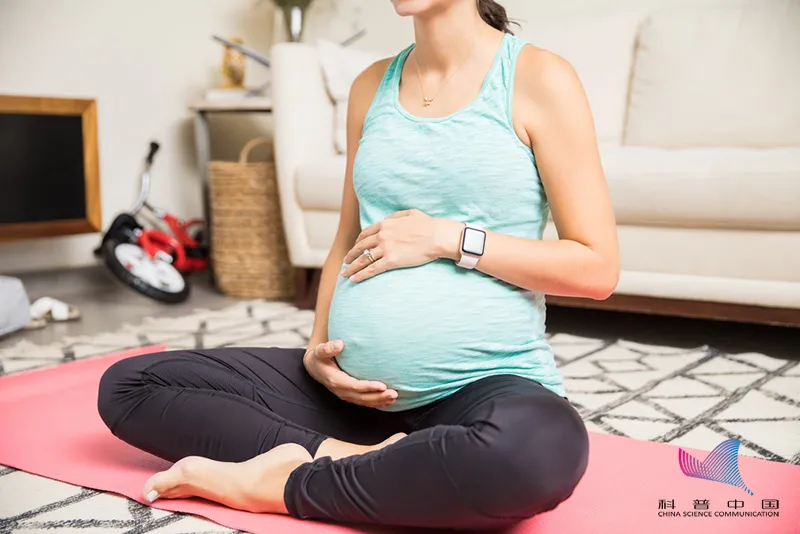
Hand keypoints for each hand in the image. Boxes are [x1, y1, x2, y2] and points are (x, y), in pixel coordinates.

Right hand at [303, 340, 398, 407]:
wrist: (315, 367)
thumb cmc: (320, 357)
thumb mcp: (320, 351)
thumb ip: (328, 348)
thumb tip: (339, 344)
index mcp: (335, 380)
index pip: (355, 386)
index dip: (368, 387)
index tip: (382, 385)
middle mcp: (341, 391)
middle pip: (362, 397)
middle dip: (378, 397)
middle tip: (394, 394)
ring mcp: (346, 395)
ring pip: (365, 402)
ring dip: (380, 401)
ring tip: (394, 398)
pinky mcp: (350, 395)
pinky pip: (365, 402)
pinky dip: (377, 403)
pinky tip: (388, 402)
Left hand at [341, 209, 462, 282]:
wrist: (437, 236)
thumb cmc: (428, 225)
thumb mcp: (411, 214)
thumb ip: (397, 216)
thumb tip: (388, 220)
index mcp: (385, 224)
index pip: (366, 234)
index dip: (358, 241)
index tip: (355, 247)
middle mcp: (382, 236)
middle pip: (361, 247)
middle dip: (351, 255)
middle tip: (345, 261)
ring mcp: (385, 249)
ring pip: (363, 259)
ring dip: (351, 268)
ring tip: (345, 274)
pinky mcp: (390, 261)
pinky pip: (371, 269)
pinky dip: (360, 275)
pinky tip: (353, 280)